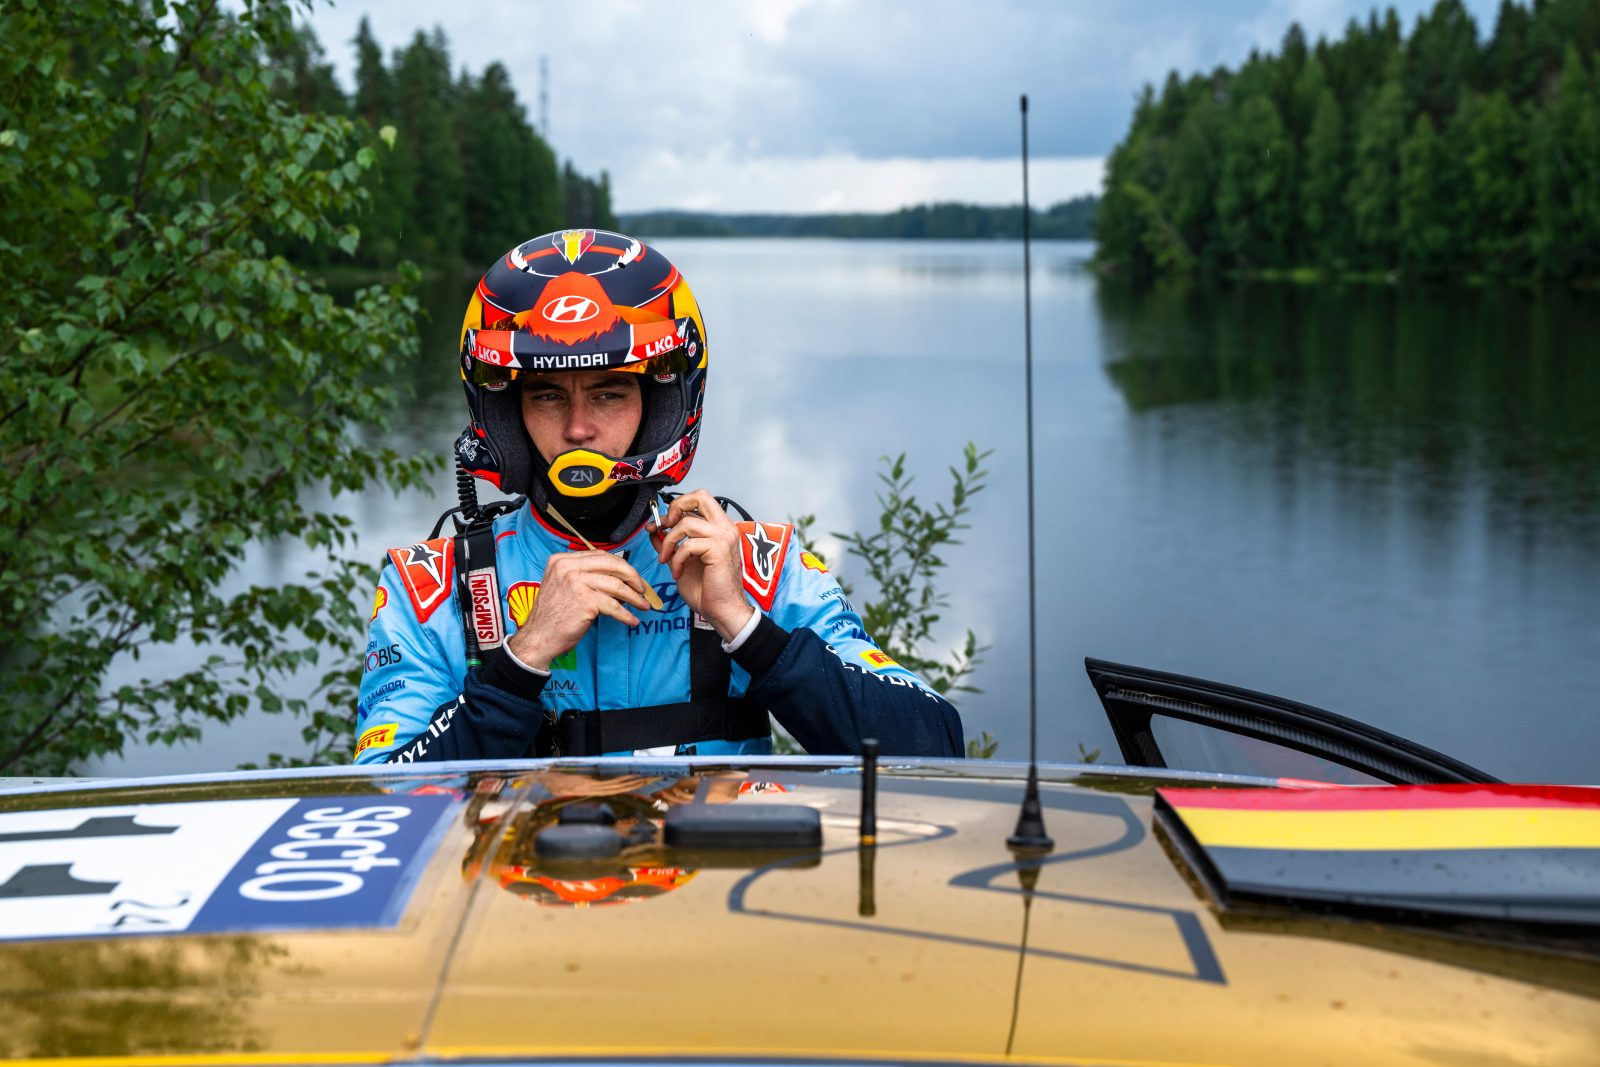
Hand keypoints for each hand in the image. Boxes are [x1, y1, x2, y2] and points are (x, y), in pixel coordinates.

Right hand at [505, 551, 652, 667]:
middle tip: (642, 589)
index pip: (600, 555)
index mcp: (562, 560)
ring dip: (634, 597)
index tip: (631, 576)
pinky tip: (631, 620)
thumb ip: (583, 574)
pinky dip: (626, 615)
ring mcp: (576, 582)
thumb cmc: (553, 615)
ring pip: (616, 585)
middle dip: (632, 576)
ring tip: (642, 605)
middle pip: (611, 564)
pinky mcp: (585, 601)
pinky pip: (614, 606)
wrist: (539, 638)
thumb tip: (617, 576)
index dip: (620, 565)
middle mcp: (567, 567)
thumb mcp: (562, 585)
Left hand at [649, 489, 754, 640]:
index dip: (676, 507)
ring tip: (667, 559)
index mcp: (719, 528)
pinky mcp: (720, 549)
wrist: (721, 610)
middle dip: (676, 508)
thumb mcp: (680, 561)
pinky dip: (677, 559)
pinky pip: (688, 545)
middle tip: (665, 526)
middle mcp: (725, 528)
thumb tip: (654, 530)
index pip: (699, 500)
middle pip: (700, 496)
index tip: (660, 524)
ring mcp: (724, 537)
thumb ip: (670, 543)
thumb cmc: (707, 589)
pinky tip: (678, 572)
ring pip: (688, 523)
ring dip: (669, 541)